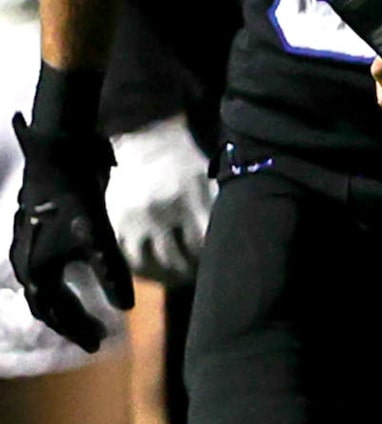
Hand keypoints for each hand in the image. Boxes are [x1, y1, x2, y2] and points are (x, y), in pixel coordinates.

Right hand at [10, 114, 132, 350]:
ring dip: (65, 308)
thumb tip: (127, 307)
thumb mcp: (98, 235)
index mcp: (36, 271)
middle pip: (48, 307)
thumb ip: (110, 271)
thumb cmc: (75, 198)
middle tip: (96, 340)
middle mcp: (25, 266)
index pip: (57, 312)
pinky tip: (75, 286)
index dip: (77, 330)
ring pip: (44, 292)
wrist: (55, 160)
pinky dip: (60, 289)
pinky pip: (44, 275)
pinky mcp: (35, 238)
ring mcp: (27, 252)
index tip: (97, 346)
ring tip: (89, 320)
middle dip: (71, 324)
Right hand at [104, 116, 215, 283]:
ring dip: (164, 277)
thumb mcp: (209, 182)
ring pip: (148, 263)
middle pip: (175, 258)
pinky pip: (126, 256)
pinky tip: (152, 272)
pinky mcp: (117, 223)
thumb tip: (222, 242)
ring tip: (174, 279)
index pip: (200, 244)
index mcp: (188, 201)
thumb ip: (214, 211)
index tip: (211, 264)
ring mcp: (135, 220)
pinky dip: (140, 270)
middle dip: (187, 273)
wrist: (149, 144)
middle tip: (194, 276)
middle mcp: (160, 214)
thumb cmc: (186, 164)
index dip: (206, 260)